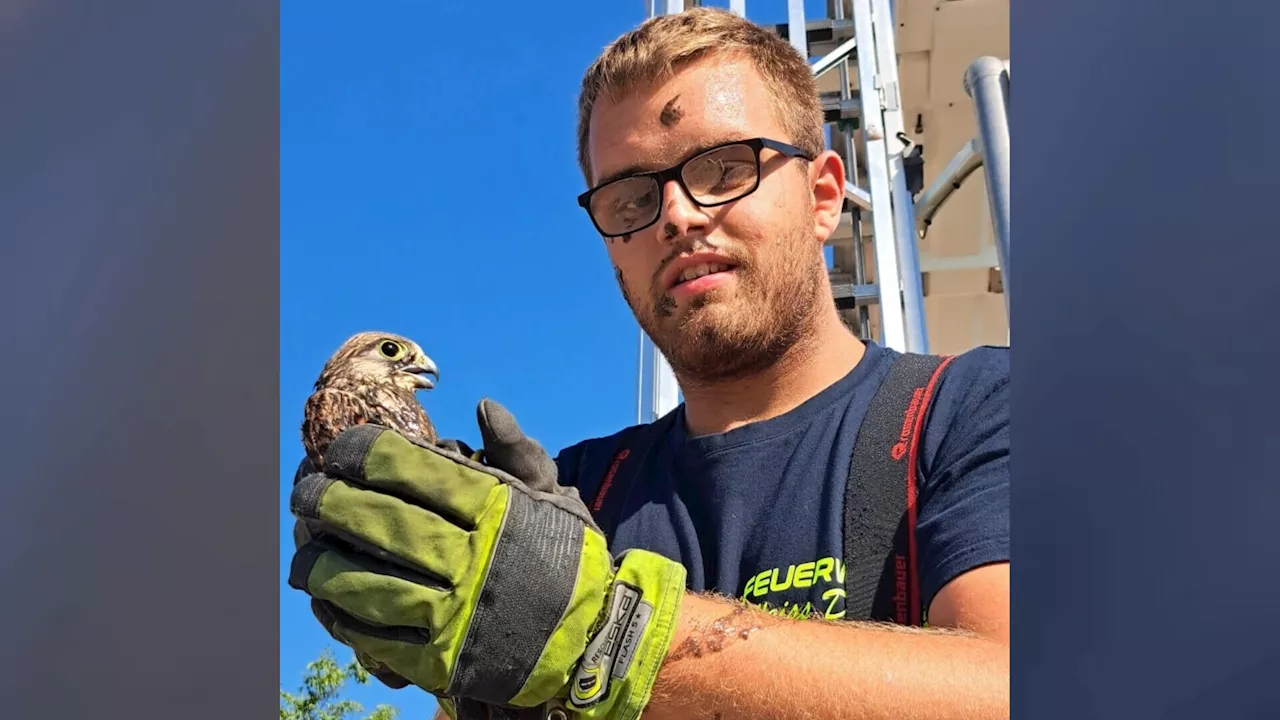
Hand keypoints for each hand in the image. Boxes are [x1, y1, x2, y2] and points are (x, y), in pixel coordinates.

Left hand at [287, 399, 687, 718]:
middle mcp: (469, 557)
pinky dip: (338, 615)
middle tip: (305, 493)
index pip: (407, 467)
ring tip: (304, 548)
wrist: (593, 636)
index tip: (341, 450)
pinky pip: (371, 636)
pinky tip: (325, 597)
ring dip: (319, 562)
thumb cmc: (565, 554)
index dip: (360, 453)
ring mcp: (452, 612)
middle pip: (373, 520)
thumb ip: (515, 450)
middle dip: (325, 501)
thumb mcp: (552, 495)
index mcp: (494, 508)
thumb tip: (484, 406)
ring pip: (360, 582)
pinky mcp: (438, 659)